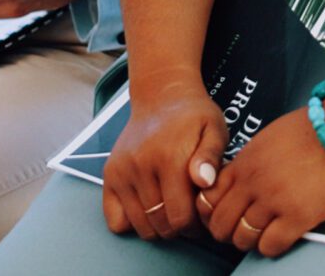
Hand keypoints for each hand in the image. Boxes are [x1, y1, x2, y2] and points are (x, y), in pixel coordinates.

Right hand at [102, 80, 225, 241]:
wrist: (161, 97)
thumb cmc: (193, 117)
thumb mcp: (214, 130)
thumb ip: (212, 157)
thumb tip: (204, 181)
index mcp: (169, 158)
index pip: (180, 218)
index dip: (194, 226)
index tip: (201, 217)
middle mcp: (140, 166)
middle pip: (160, 225)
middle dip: (178, 228)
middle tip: (188, 214)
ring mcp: (121, 171)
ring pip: (139, 225)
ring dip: (157, 227)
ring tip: (170, 209)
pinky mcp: (109, 174)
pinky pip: (114, 219)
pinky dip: (131, 222)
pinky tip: (148, 208)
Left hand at [199, 107, 324, 257]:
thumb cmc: (319, 126)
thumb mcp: (271, 136)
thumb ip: (252, 159)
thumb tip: (243, 177)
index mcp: (245, 161)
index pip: (209, 196)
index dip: (211, 211)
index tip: (220, 215)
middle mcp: (253, 182)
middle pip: (220, 222)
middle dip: (226, 231)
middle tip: (236, 232)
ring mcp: (274, 201)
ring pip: (242, 237)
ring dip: (248, 241)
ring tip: (259, 237)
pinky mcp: (298, 217)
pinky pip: (270, 246)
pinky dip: (270, 248)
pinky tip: (279, 240)